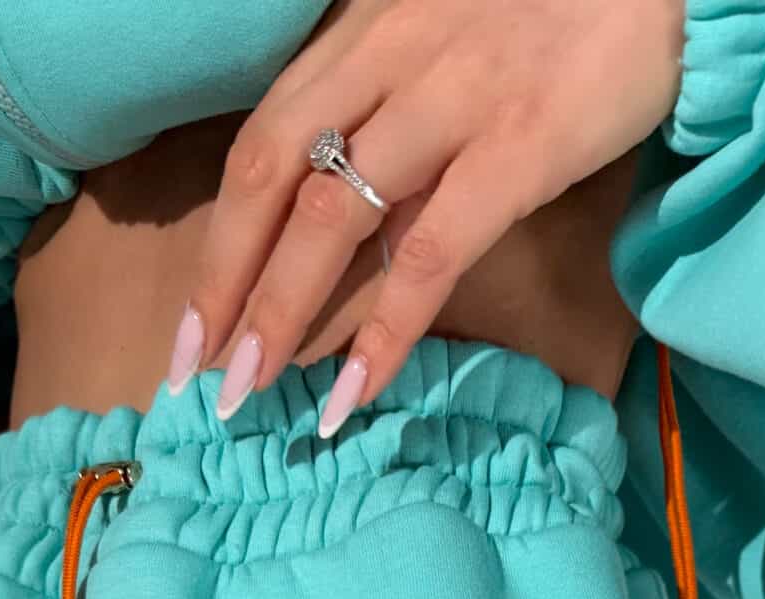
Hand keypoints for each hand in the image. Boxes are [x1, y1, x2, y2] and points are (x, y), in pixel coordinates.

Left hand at [184, 0, 683, 434]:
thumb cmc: (569, 10)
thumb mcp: (455, 43)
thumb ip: (403, 120)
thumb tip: (371, 233)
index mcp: (366, 31)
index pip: (264, 141)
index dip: (222, 237)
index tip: (195, 322)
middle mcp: (390, 57)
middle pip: (274, 179)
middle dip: (225, 285)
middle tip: (198, 377)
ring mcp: (452, 101)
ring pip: (332, 219)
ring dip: (281, 315)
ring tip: (251, 393)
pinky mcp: (517, 148)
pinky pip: (429, 254)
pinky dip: (385, 331)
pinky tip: (353, 393)